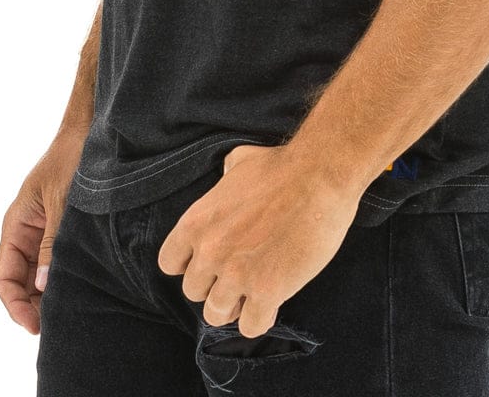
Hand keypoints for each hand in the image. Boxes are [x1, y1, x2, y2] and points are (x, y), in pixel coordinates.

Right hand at [0, 126, 86, 334]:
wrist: (90, 131)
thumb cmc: (70, 159)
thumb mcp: (60, 203)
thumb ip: (51, 244)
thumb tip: (43, 286)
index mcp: (17, 225)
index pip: (5, 277)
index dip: (15, 305)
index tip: (35, 325)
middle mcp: (27, 232)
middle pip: (21, 282)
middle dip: (33, 305)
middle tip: (57, 325)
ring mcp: (45, 232)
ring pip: (39, 275)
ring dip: (48, 293)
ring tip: (70, 311)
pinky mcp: (63, 229)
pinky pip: (56, 262)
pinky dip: (62, 278)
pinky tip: (79, 289)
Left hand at [156, 142, 358, 339]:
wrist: (319, 177)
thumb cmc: (282, 167)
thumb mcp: (239, 162)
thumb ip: (223, 180)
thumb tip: (225, 181)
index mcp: (196, 221)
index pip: (169, 263)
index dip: (189, 264)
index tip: (208, 261)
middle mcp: (209, 252)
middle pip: (193, 292)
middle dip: (214, 285)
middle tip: (238, 275)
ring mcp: (236, 275)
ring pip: (217, 315)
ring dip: (235, 306)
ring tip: (254, 292)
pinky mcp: (267, 292)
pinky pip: (250, 327)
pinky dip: (260, 318)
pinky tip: (272, 302)